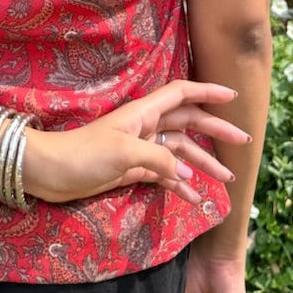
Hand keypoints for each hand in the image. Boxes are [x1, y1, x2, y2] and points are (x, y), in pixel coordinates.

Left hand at [24, 79, 248, 204]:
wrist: (50, 173)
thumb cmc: (83, 154)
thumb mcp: (125, 153)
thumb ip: (159, 160)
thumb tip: (185, 174)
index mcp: (143, 113)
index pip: (181, 94)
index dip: (207, 92)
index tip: (233, 97)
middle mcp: (145, 127)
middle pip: (187, 123)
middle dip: (215, 131)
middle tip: (243, 144)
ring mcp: (140, 149)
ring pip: (179, 153)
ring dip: (202, 164)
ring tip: (226, 180)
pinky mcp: (133, 170)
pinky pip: (164, 175)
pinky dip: (180, 186)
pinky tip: (194, 199)